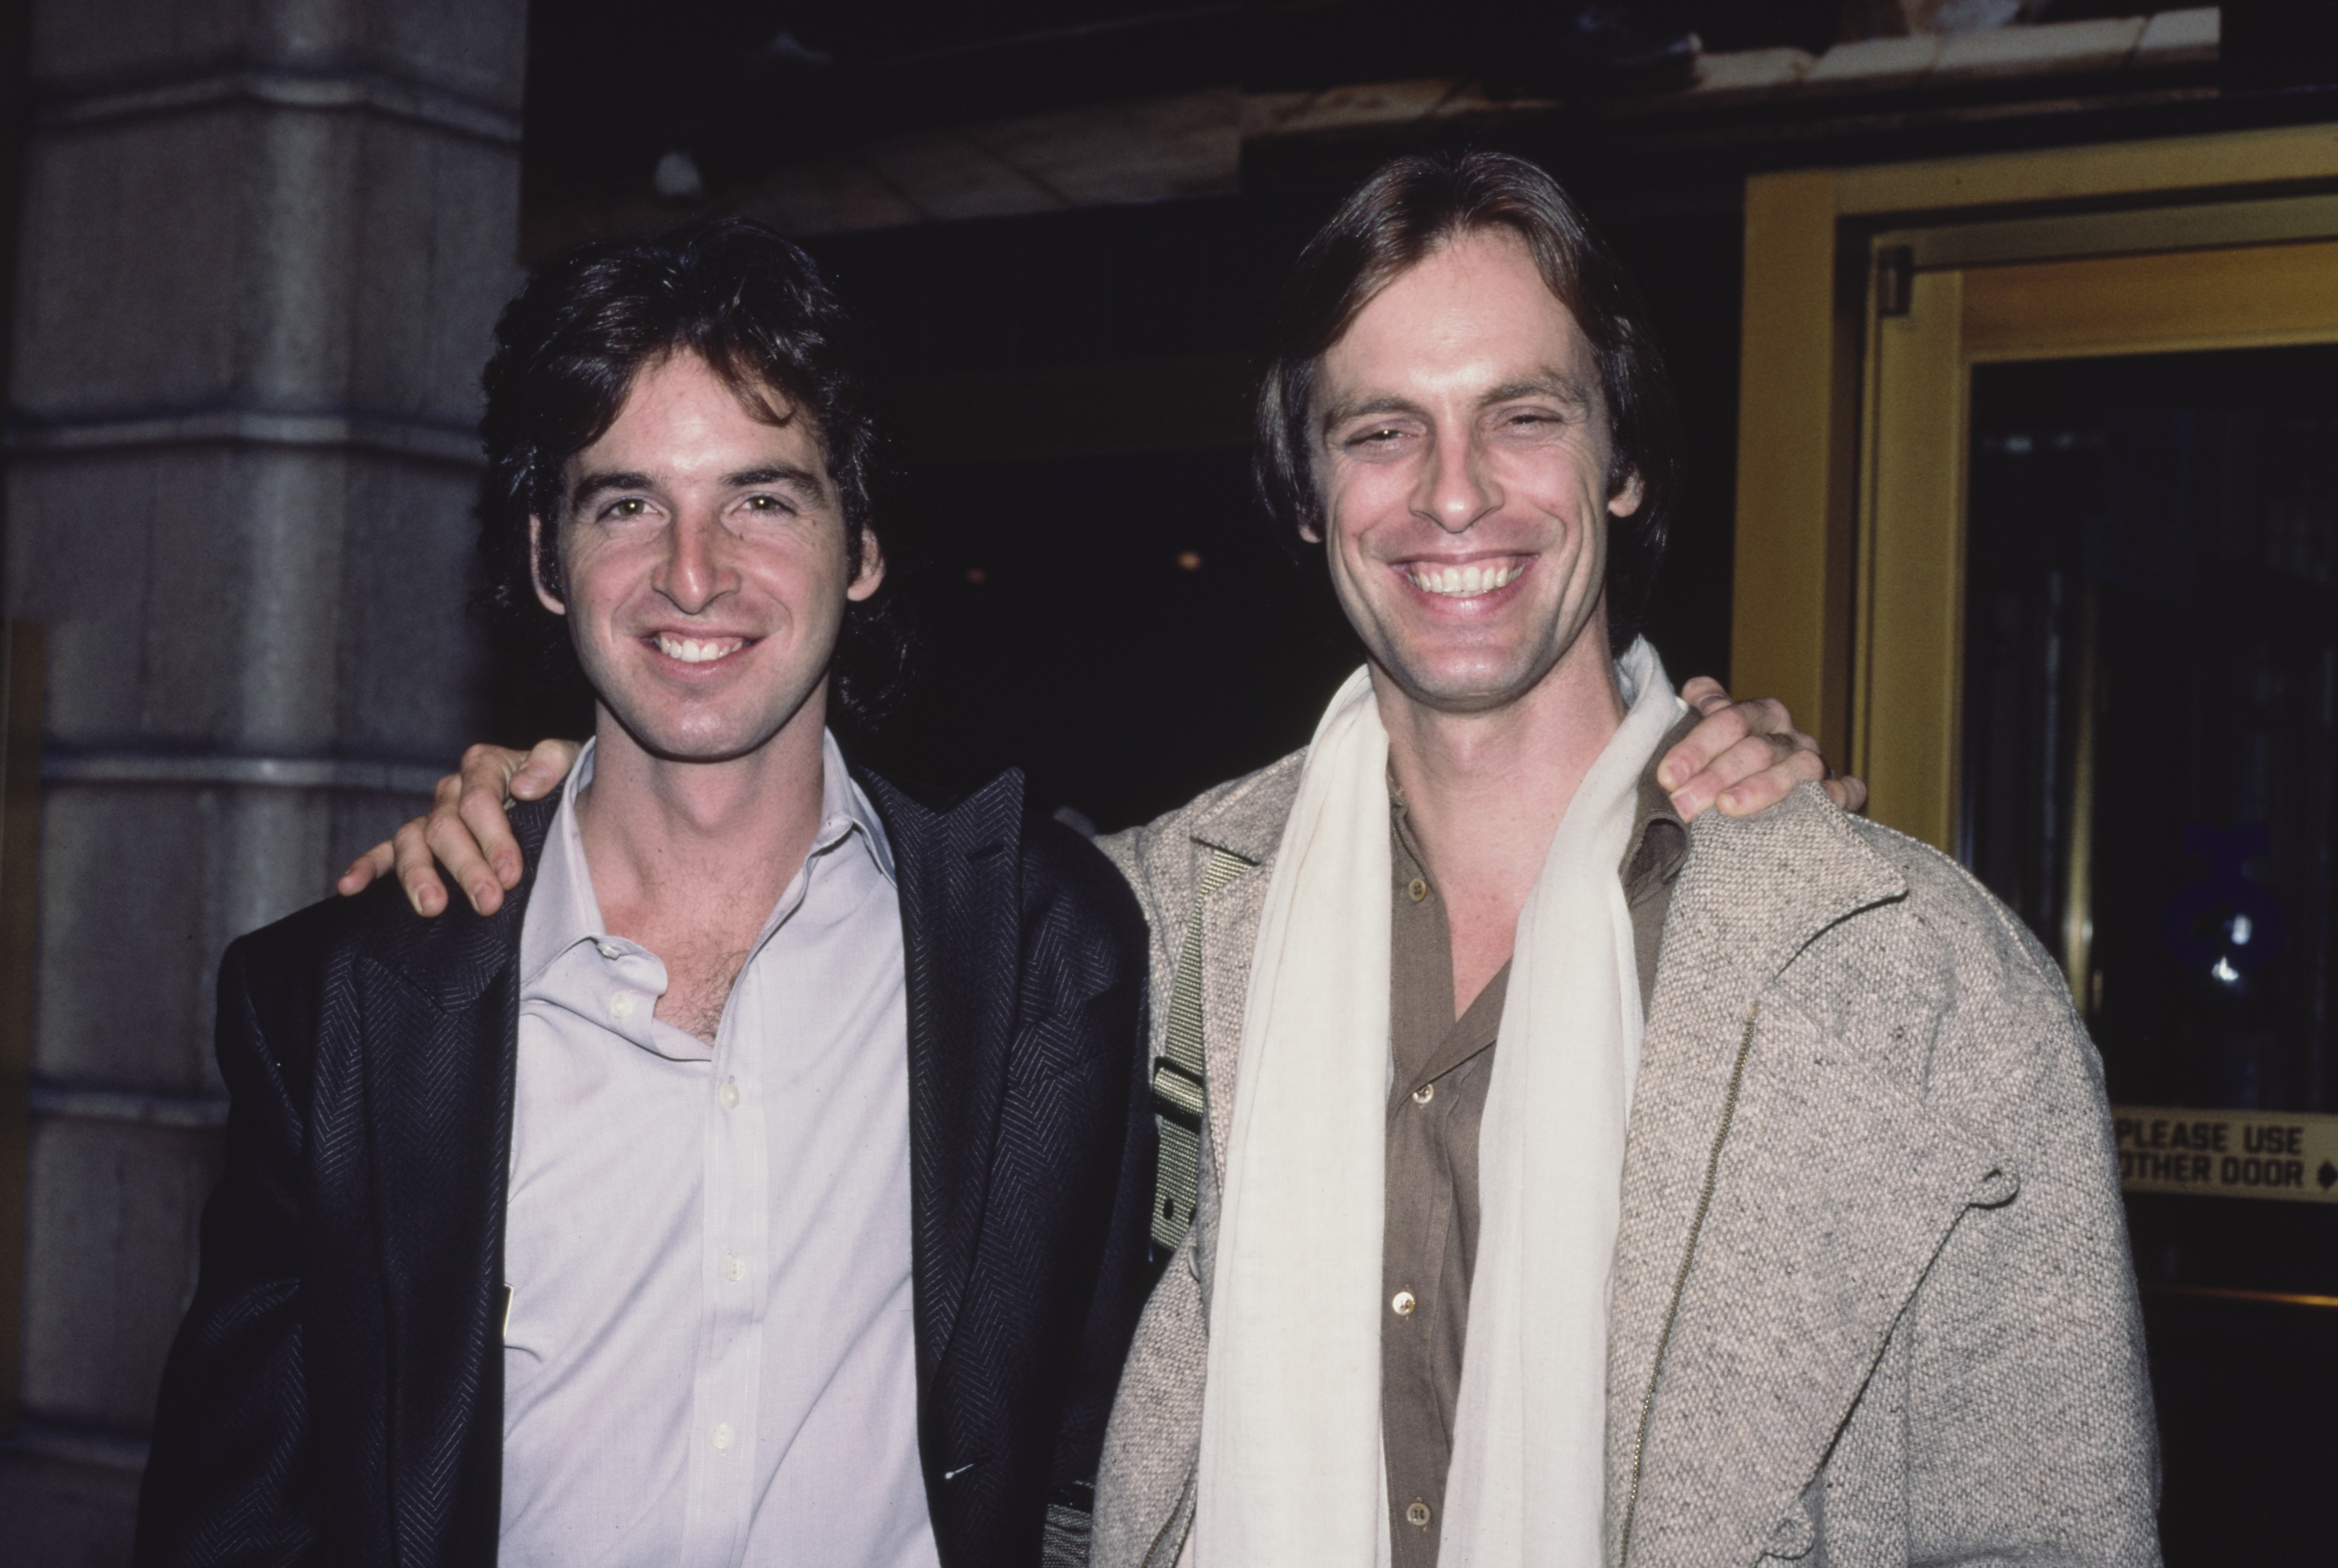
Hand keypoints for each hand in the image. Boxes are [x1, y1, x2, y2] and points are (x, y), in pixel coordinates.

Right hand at [336, 739, 583, 915]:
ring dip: (420, 876)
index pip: (479, 800)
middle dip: (467, 867)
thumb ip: (552, 763)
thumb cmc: (565, 783)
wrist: (562, 799)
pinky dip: (367, 867)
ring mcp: (433, 817)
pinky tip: (350, 887)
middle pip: (447, 827)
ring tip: (432, 907)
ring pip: (414, 842)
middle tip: (487, 901)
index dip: (494, 837)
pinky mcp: (419, 842)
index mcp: (486, 767)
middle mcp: (453, 791)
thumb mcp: (572, 763)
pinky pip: (386, 852)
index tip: (511, 872)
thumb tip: (523, 785)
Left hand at [1656, 678, 1866, 822]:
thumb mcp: (1706, 734)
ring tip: (1727, 806)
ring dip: (1761, 788)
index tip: (1667, 777)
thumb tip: (1695, 692)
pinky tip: (1820, 804)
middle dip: (1715, 776)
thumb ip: (1700, 710)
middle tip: (1683, 804)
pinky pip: (1846, 791)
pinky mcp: (1837, 794)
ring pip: (1796, 769)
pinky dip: (1837, 796)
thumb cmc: (1721, 765)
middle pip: (1756, 749)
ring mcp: (1815, 764)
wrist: (1752, 794)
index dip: (1696, 747)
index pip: (1729, 720)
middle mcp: (1789, 736)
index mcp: (1761, 714)